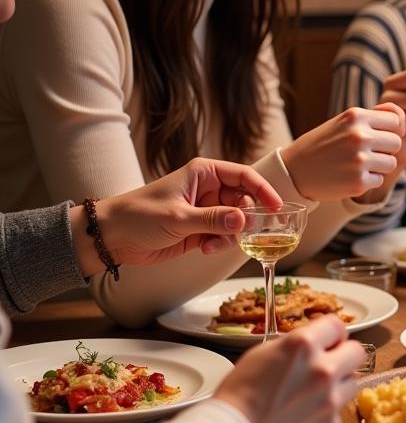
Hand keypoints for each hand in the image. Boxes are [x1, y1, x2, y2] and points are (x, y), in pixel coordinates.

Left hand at [75, 158, 283, 271]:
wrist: (112, 237)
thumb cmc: (139, 215)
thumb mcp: (179, 216)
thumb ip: (214, 219)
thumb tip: (245, 220)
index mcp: (204, 173)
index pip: (244, 176)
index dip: (263, 190)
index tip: (276, 207)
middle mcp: (208, 189)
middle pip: (244, 200)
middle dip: (246, 218)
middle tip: (244, 233)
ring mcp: (205, 210)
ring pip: (236, 220)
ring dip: (231, 234)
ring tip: (212, 244)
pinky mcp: (200, 229)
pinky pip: (224, 235)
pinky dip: (220, 243)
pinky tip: (204, 248)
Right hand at [214, 314, 364, 422]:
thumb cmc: (240, 396)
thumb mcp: (263, 353)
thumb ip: (296, 345)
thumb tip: (314, 343)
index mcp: (303, 346)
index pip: (337, 325)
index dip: (330, 333)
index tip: (327, 340)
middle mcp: (323, 370)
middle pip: (356, 352)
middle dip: (343, 355)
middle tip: (328, 363)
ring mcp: (330, 401)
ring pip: (352, 382)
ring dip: (338, 384)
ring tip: (313, 393)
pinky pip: (338, 412)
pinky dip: (326, 412)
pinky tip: (304, 417)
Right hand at [282, 104, 404, 200]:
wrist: (295, 170)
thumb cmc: (323, 144)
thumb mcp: (344, 122)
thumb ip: (372, 118)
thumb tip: (402, 116)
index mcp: (356, 116)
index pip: (396, 121)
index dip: (392, 130)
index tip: (381, 136)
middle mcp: (359, 136)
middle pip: (397, 143)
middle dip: (386, 149)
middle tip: (369, 153)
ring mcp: (359, 160)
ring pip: (391, 163)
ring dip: (379, 166)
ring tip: (358, 164)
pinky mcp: (358, 182)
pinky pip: (379, 179)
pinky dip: (369, 180)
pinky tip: (351, 176)